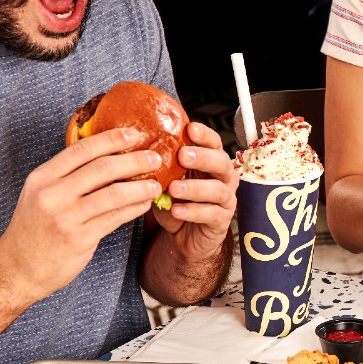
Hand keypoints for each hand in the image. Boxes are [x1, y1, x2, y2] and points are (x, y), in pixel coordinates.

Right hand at [0, 126, 163, 301]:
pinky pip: (115, 218)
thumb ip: (67, 176)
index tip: (135, 133)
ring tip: (156, 185)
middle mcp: (52, 194)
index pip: (82, 150)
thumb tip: (107, 155)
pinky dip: (134, 209)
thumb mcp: (41, 194)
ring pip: (114, 194)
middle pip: (102, 169)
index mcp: (43, 177)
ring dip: (140, 187)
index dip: (112, 139)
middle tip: (155, 158)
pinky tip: (144, 205)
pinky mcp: (79, 239)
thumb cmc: (34, 228)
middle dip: (134, 161)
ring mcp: (65, 217)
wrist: (17, 268)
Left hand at [149, 122, 239, 260]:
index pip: (214, 143)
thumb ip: (162, 166)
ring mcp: (225, 200)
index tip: (190, 128)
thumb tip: (136, 149)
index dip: (204, 135)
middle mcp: (224, 178)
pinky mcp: (221, 221)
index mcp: (211, 162)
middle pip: (222, 163)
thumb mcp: (167, 181)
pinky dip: (193, 212)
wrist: (186, 235)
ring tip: (174, 188)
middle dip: (203, 158)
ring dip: (195, 188)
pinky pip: (211, 214)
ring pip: (217, 190)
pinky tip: (176, 211)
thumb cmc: (178, 202)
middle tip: (182, 155)